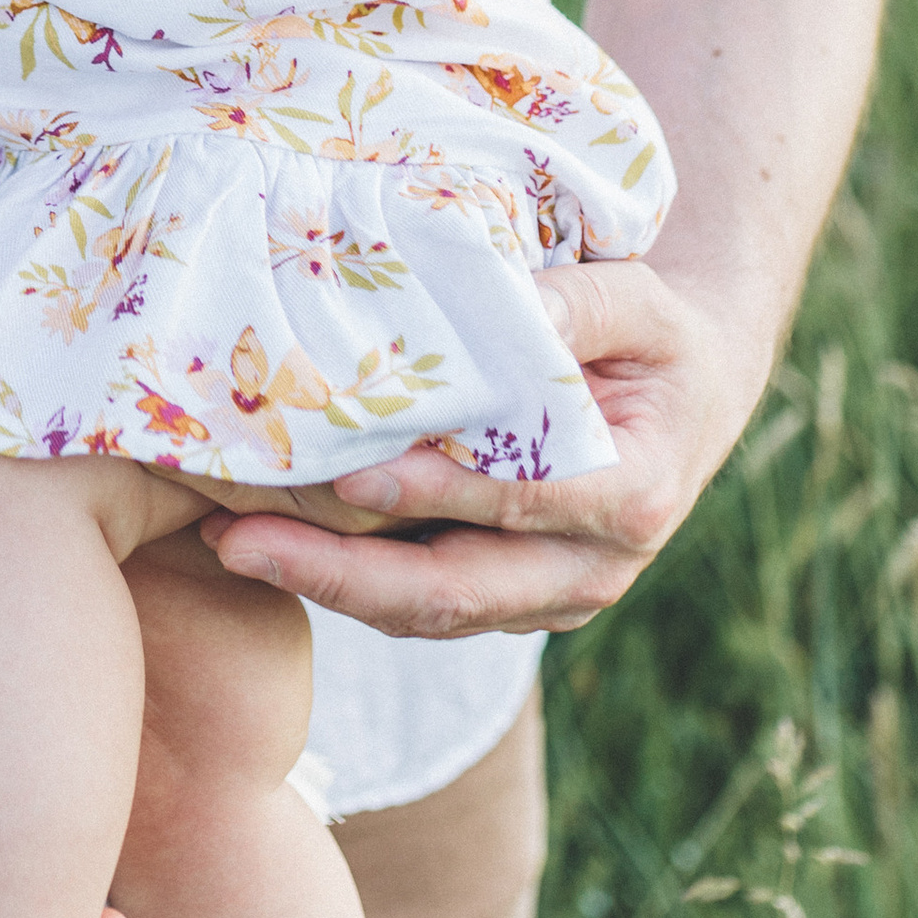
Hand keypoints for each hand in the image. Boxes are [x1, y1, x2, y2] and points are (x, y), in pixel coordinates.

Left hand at [198, 255, 757, 637]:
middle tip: (237, 541)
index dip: (432, 494)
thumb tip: (511, 303)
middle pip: (456, 592)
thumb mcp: (640, 302)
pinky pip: (424, 608)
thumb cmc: (653, 336)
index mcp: (631, 495)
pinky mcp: (512, 602)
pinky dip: (349, 584)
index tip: (346, 474)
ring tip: (229, 544)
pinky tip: (272, 546)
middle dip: (341, 576)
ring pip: (429, 615)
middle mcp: (592, 568)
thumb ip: (580, 302)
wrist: (687, 396)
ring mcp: (549, 598)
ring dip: (327, 586)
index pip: (518, 501)